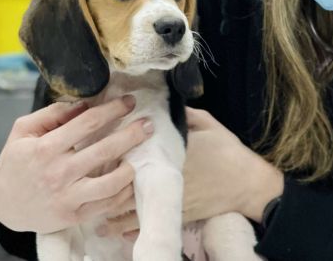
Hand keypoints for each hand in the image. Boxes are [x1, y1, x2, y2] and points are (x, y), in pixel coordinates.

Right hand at [0, 96, 153, 233]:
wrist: (4, 206)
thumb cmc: (16, 163)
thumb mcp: (23, 131)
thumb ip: (52, 114)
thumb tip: (84, 102)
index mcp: (45, 148)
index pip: (88, 123)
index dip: (112, 109)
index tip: (129, 101)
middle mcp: (59, 173)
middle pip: (105, 149)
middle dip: (132, 133)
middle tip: (148, 124)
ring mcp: (68, 196)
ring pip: (111, 182)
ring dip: (132, 166)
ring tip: (142, 154)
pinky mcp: (75, 215)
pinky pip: (108, 204)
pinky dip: (125, 191)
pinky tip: (133, 178)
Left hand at [98, 107, 283, 239]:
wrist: (248, 185)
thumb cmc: (228, 151)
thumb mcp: (207, 123)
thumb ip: (183, 114)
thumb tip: (162, 104)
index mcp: (168, 152)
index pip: (132, 154)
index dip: (111, 154)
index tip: (96, 151)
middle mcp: (163, 177)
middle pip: (124, 183)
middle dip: (103, 184)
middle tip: (84, 182)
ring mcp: (169, 198)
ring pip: (130, 208)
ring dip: (109, 209)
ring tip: (90, 210)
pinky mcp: (176, 214)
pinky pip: (146, 223)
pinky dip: (127, 227)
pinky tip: (114, 228)